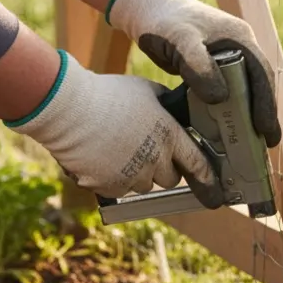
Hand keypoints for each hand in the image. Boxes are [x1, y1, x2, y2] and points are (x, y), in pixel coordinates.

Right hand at [7, 51, 218, 202]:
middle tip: (145, 152)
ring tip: (118, 150)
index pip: (199, 165)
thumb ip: (167, 106)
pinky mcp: (109, 187)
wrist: (67, 108)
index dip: (208, 179)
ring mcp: (132, 176)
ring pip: (144, 185)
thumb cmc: (107, 94)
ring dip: (137, 174)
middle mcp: (156, 160)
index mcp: (170, 137)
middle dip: (162, 169)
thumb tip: (176, 111)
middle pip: (170, 179)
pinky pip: (119, 190)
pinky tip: (101, 159)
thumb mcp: (147, 91)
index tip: (215, 191)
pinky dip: (113, 180)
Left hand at [106, 0, 280, 146]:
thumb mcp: (181, 41)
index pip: (262, 75)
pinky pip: (230, 89)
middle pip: (259, 84)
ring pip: (246, 88)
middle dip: (264, 114)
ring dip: (249, 113)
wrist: (147, 9)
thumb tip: (221, 98)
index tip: (266, 130)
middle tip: (267, 142)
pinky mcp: (214, 66)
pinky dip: (231, 108)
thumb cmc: (164, 22)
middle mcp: (240, 47)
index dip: (266, 104)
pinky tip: (229, 126)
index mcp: (241, 38)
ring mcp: (229, 56)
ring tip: (252, 140)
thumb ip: (199, 66)